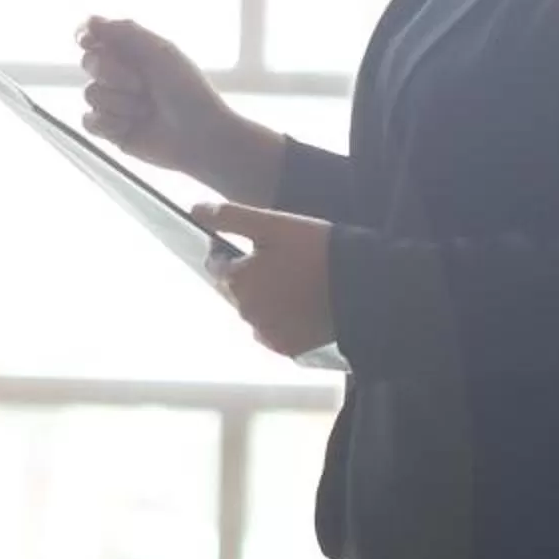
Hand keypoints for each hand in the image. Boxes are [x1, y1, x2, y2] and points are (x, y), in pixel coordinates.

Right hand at [79, 17, 282, 202]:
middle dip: (113, 73)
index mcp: (132, 51)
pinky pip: (89, 121)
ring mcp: (113, 102)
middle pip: (89, 62)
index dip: (85, 36)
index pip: (94, 35)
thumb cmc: (187, 91)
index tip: (89, 41)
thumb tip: (90, 20)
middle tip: (141, 84)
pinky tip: (131, 127)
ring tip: (147, 110)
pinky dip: (110, 123)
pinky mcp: (110, 129)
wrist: (198, 136)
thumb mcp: (160, 53)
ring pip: (91, 93)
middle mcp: (119, 74)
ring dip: (120, 103)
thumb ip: (124, 32)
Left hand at [194, 201, 336, 359]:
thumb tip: (196, 210)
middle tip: (281, 258)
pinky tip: (301, 302)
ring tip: (294, 279)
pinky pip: (272, 330)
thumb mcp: (272, 224)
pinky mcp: (288, 348)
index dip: (231, 249)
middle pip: (234, 289)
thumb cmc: (316, 249)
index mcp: (236, 283)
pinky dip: (279, 318)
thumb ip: (230, 217)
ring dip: (263, 296)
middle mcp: (245, 314)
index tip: (258, 241)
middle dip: (247, 274)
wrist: (363, 286)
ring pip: (253, 310)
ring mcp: (267, 335)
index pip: (216, 264)